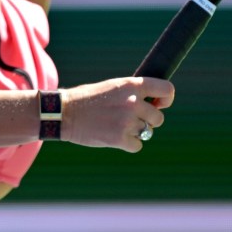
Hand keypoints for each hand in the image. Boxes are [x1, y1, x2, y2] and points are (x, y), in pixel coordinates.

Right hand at [60, 77, 174, 151]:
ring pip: (147, 132)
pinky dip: (128, 144)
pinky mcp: (120, 139)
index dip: (167, 99)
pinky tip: (114, 137)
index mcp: (131, 85)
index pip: (166, 89)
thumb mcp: (113, 87)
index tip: (160, 104)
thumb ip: (134, 93)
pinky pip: (137, 145)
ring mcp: (127, 121)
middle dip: (149, 120)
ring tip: (118, 126)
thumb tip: (155, 104)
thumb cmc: (88, 98)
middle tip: (131, 119)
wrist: (65, 112)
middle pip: (158, 117)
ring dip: (137, 131)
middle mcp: (132, 102)